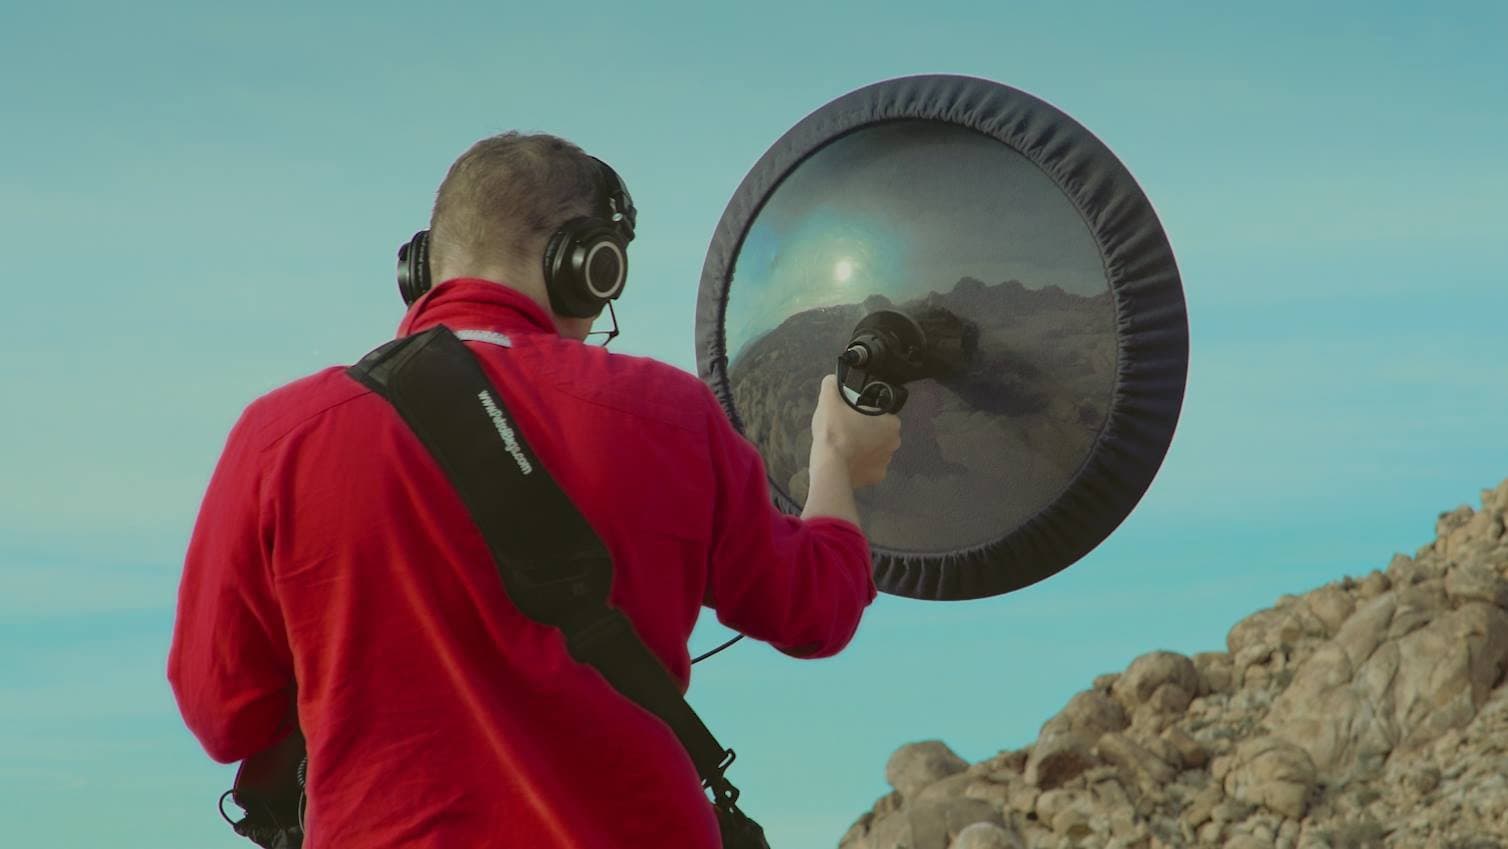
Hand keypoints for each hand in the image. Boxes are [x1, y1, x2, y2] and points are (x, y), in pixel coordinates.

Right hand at [810, 374, 901, 488]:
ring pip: (876, 451)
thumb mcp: (829, 400)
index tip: (852, 416)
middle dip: (867, 431)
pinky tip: (848, 462)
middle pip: (880, 433)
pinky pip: (869, 468)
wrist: (829, 466)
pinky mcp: (876, 478)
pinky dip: (861, 465)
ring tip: (846, 447)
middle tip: (847, 430)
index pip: (882, 414)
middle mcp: (894, 443)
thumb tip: (832, 380)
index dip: (867, 413)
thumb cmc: (835, 431)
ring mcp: (886, 463)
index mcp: (891, 423)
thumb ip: (832, 385)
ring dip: (865, 449)